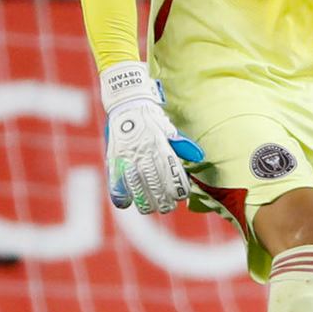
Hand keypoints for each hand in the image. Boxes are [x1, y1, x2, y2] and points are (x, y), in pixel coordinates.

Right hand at [99, 61, 204, 213]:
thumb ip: (182, 144)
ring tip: (151, 207)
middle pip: (156, 187)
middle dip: (164, 201)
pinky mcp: (113, 160)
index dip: (178, 190)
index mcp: (160, 145)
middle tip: (168, 206)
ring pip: (138, 190)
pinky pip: (116, 185)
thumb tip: (199, 157)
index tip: (181, 196)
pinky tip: (127, 202)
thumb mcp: (168, 128)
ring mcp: (126, 158)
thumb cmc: (151, 118)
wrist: (126, 103)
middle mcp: (143, 153)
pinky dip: (122, 197)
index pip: (172, 176)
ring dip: (146, 203)